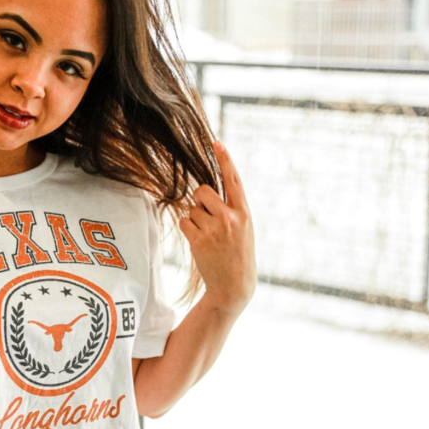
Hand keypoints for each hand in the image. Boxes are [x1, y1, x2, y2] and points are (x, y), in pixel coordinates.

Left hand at [178, 139, 256, 313]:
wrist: (234, 286)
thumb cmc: (238, 255)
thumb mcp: (243, 229)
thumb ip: (231, 209)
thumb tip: (207, 192)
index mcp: (244, 213)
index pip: (234, 180)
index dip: (225, 160)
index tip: (216, 142)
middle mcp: (230, 218)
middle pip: (203, 191)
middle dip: (199, 199)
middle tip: (206, 215)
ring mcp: (214, 229)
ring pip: (191, 208)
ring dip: (194, 218)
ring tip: (207, 236)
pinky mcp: (199, 240)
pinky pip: (184, 221)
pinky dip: (187, 229)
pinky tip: (199, 242)